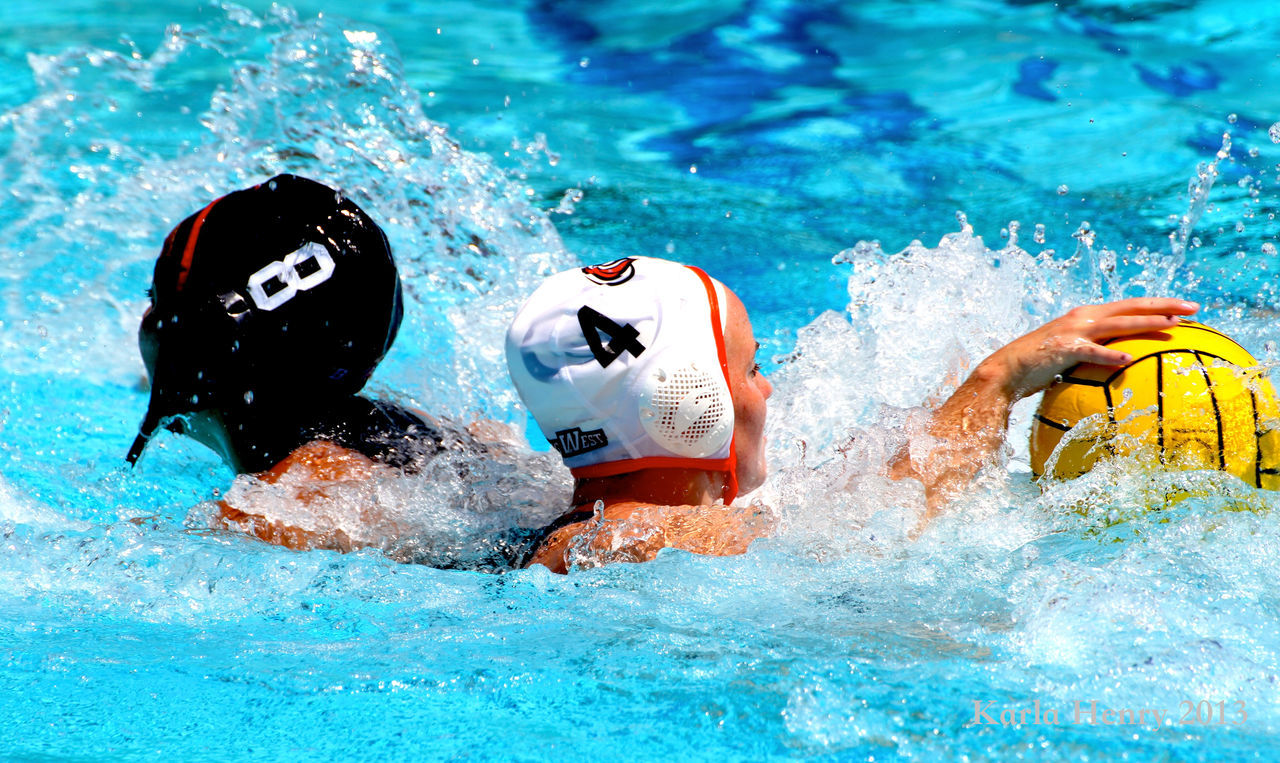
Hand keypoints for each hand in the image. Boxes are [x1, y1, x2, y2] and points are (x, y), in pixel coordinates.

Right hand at [977, 298, 1198, 400]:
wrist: (1006, 370)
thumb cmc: (1038, 366)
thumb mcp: (1071, 355)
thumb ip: (1094, 352)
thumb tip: (1121, 365)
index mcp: (1087, 316)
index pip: (1129, 305)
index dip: (1158, 303)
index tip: (1185, 307)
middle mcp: (1084, 317)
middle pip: (1131, 307)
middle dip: (1164, 305)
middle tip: (1194, 308)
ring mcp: (1074, 331)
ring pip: (1118, 323)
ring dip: (1147, 322)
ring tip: (1173, 324)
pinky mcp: (1063, 349)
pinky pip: (1092, 352)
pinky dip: (1109, 354)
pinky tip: (1127, 358)